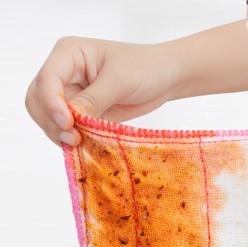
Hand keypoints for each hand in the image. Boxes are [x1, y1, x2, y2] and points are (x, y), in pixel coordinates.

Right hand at [24, 36, 181, 146]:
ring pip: (49, 118)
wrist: (164, 78)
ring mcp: (72, 94)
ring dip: (59, 134)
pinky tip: (85, 146)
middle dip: (51, 121)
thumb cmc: (145, 69)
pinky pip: (68, 129)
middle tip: (74, 139)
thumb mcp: (120, 81)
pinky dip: (72, 139)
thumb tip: (71, 119)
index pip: (47, 80)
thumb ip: (94, 99)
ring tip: (80, 143)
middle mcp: (64, 73)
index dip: (51, 104)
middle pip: (38, 101)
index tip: (68, 123)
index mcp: (68, 54)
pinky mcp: (83, 112)